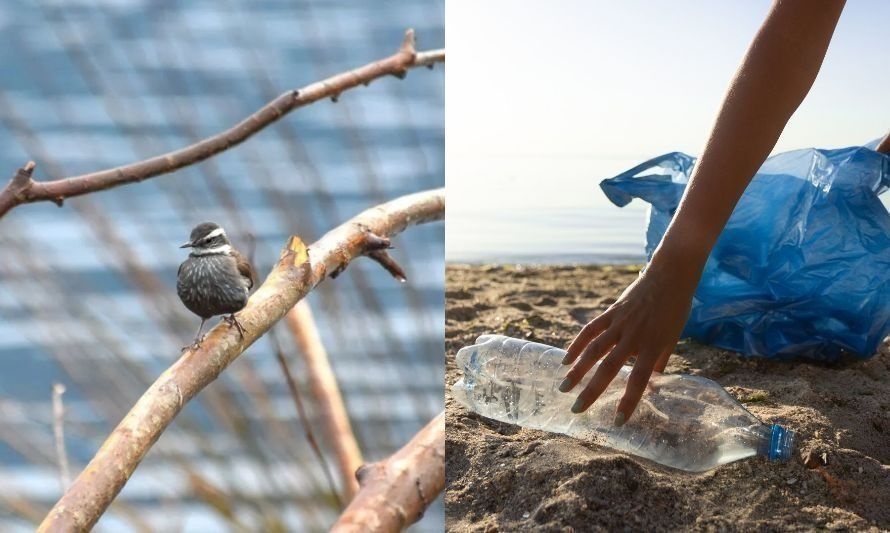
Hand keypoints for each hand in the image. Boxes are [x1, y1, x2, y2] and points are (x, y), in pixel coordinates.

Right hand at [559, 261, 697, 423]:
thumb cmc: (675, 310)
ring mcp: (620, 323)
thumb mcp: (672, 339)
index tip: (618, 421)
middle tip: (577, 409)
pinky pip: (590, 330)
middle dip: (592, 390)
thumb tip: (652, 386)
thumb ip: (660, 362)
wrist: (670, 276)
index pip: (639, 380)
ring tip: (564, 387)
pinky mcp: (611, 311)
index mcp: (653, 346)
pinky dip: (577, 344)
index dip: (628, 401)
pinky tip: (566, 359)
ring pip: (594, 349)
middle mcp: (634, 336)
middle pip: (609, 368)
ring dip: (577, 370)